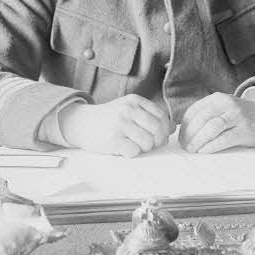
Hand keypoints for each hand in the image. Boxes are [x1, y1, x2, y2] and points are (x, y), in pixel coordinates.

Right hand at [57, 94, 173, 156]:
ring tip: (132, 145)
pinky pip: (134, 152)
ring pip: (148, 142)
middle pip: (158, 129)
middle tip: (148, 145)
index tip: (158, 137)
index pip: (162, 116)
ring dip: (143, 149)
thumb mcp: (128, 109)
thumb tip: (173, 127)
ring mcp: (120, 124)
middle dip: (157, 141)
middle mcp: (128, 110)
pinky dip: (131, 154)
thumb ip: (148, 115)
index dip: (164, 130)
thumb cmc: (109, 119)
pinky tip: (122, 149)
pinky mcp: (113, 139)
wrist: (81, 123)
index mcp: (135, 101)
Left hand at [177, 93, 254, 153]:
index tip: (180, 139)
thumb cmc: (240, 115)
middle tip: (185, 147)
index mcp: (217, 98)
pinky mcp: (245, 130)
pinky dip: (211, 146)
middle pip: (201, 119)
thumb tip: (184, 132)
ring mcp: (237, 116)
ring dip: (198, 140)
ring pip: (212, 127)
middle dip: (189, 135)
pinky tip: (204, 151)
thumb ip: (207, 114)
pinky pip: (224, 139)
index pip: (194, 111)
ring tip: (192, 150)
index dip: (184, 126)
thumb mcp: (223, 107)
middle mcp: (227, 104)